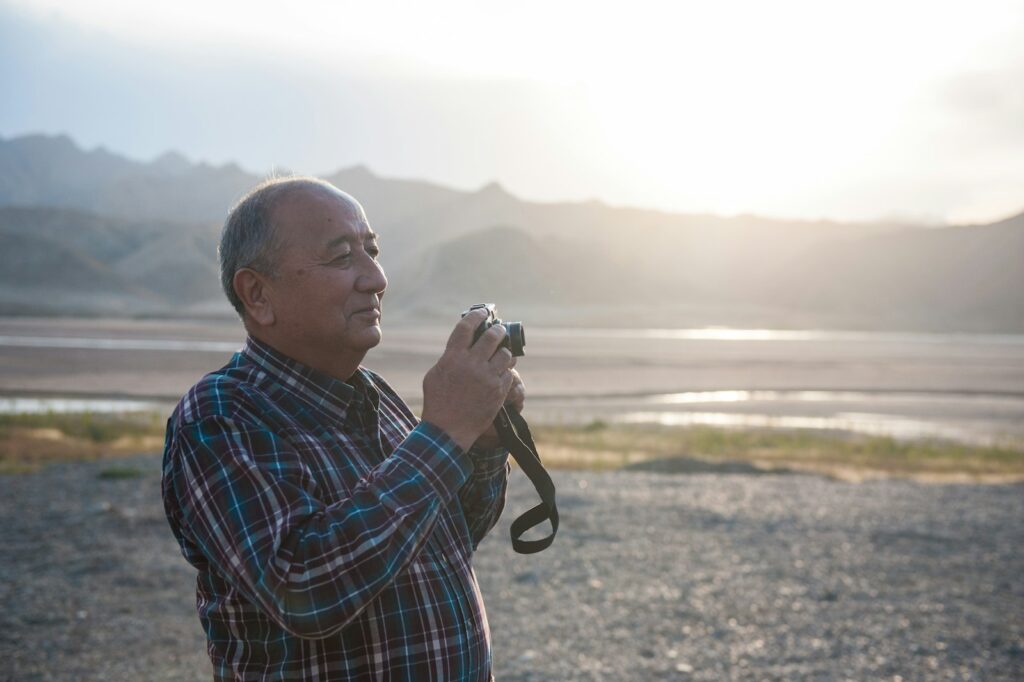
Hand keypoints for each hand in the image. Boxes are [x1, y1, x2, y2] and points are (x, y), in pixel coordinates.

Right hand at [421, 308, 516, 451]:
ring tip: (501, 355)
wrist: (448, 430)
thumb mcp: (434, 375)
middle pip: (493, 336)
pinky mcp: (499, 390)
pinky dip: (506, 371)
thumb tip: (462, 346)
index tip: (483, 312)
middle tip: (499, 330)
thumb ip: (449, 358)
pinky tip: (501, 373)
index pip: (467, 327)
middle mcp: (472, 363)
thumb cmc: (437, 402)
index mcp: (453, 357)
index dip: (477, 315)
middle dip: (498, 330)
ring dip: (504, 352)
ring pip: (505, 354)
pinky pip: (509, 373)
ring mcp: (487, 377)